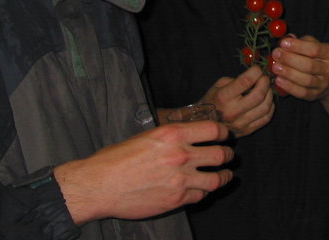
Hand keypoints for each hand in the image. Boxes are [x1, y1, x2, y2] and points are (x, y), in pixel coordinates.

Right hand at [54, 120, 232, 224]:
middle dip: (228, 155)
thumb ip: (172, 137)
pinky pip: (200, 196)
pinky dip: (203, 193)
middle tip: (228, 156)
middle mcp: (180, 155)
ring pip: (216, 179)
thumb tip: (188, 137)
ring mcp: (180, 179)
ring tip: (225, 176)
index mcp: (173, 134)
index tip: (225, 136)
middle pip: (220, 154)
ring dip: (223, 177)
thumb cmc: (116, 159)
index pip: (213, 130)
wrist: (99, 185)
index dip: (223, 133)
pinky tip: (202, 190)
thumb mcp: (146, 136)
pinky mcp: (175, 199)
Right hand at [203, 64, 274, 136]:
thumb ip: (236, 80)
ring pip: (265, 108)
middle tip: (264, 78)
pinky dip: (270, 107)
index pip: (245, 81)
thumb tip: (256, 77)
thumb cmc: (212, 100)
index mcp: (223, 97)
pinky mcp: (247, 131)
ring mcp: (240, 124)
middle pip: (258, 96)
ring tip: (266, 89)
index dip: (255, 72)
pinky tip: (266, 101)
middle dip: (265, 83)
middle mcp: (232, 112)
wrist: (203, 123)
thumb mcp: (219, 85)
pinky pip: (266, 118)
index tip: (257, 69)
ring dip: (270, 94)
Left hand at [270, 35, 328, 123]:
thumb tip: (287, 38)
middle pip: (309, 65)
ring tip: (275, 67)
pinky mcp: (314, 95)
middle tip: (276, 54)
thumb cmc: (316, 58)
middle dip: (290, 59)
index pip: (315, 49)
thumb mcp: (313, 45)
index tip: (283, 43)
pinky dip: (289, 86)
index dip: (298, 46)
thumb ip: (301, 41)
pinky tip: (278, 80)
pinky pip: (301, 92)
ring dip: (288, 73)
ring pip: (306, 80)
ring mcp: (323, 84)